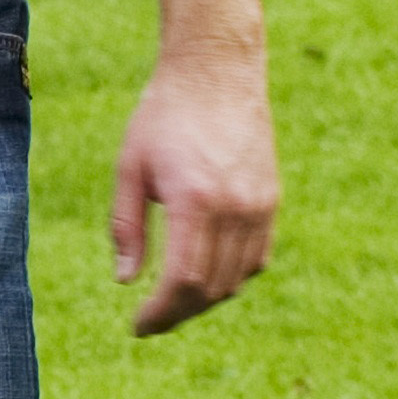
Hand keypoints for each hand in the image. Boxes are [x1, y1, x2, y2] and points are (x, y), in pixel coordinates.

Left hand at [113, 43, 277, 333]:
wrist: (216, 72)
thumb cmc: (162, 116)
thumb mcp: (129, 168)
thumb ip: (126, 227)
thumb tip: (126, 282)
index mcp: (196, 201)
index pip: (183, 281)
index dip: (160, 313)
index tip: (138, 326)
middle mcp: (236, 208)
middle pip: (211, 288)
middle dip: (178, 313)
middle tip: (150, 321)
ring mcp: (260, 205)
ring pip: (237, 278)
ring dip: (204, 299)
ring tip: (171, 302)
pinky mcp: (271, 199)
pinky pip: (257, 258)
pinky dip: (232, 277)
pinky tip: (205, 277)